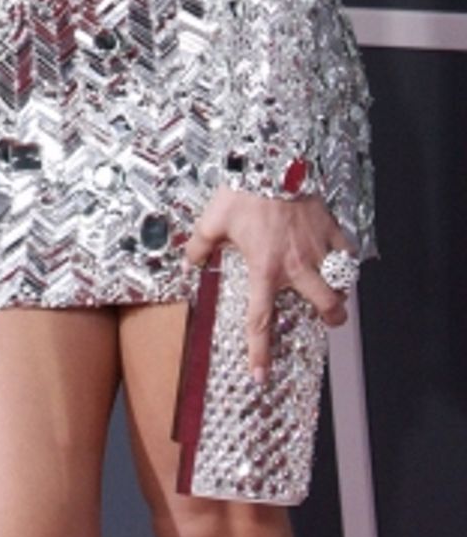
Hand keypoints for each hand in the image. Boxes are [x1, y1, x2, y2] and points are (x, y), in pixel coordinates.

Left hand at [185, 188, 352, 382]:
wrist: (273, 161)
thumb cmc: (244, 191)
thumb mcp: (212, 219)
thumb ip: (199, 246)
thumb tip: (187, 262)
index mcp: (265, 269)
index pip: (261, 320)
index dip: (260, 352)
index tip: (260, 375)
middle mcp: (297, 266)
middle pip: (325, 307)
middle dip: (330, 319)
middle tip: (327, 318)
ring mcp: (319, 249)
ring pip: (341, 284)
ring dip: (340, 291)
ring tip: (335, 291)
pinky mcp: (332, 230)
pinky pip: (349, 253)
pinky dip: (348, 260)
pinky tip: (340, 259)